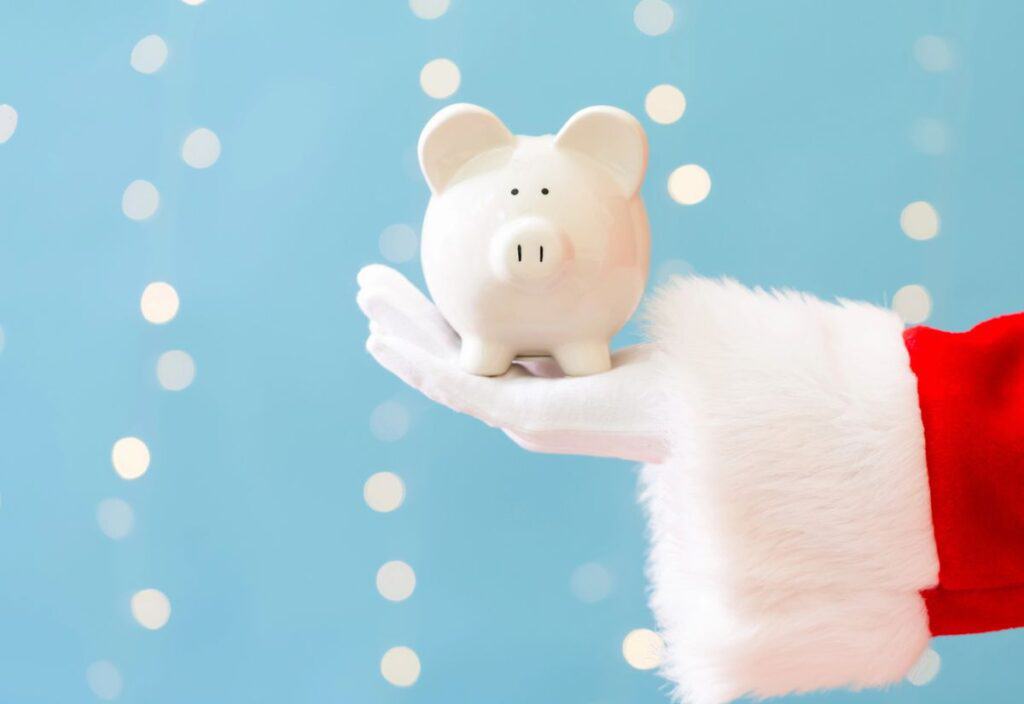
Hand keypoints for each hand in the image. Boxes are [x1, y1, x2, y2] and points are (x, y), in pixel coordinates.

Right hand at [357, 265, 668, 462]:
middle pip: (444, 357)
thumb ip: (573, 316)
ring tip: (363, 301)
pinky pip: (460, 386)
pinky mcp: (526, 416)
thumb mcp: (609, 330)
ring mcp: (519, 417)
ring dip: (399, 336)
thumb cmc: (672, 370)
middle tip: (365, 290)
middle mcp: (519, 408)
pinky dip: (417, 365)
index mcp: (535, 388)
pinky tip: (384, 345)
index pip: (467, 351)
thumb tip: (563, 266)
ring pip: (441, 370)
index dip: (428, 326)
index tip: (403, 301)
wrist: (703, 407)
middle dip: (402, 322)